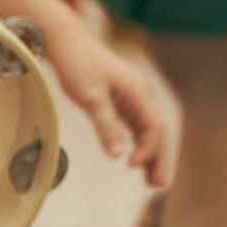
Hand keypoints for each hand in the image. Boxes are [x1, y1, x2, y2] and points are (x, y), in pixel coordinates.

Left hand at [40, 8, 177, 189]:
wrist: (67, 42)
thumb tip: (118, 154)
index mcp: (140, 92)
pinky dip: (138, 144)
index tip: (131, 164)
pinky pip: (137, 126)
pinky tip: (136, 160)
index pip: (154, 127)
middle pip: (158, 132)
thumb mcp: (91, 97)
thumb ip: (107, 126)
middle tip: (158, 185)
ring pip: (149, 131)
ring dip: (150, 155)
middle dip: (159, 158)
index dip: (148, 149)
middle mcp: (142, 95)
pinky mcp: (124, 101)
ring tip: (150, 180)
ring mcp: (135, 98)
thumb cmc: (79, 65)